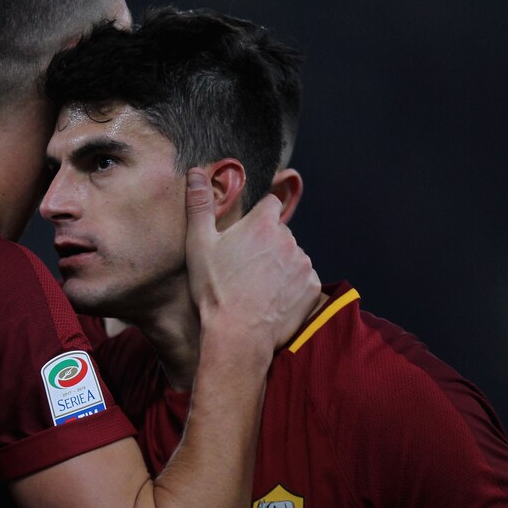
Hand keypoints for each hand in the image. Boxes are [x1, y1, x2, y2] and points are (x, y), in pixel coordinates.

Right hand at [184, 169, 319, 350]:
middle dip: (267, 244)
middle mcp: (289, 239)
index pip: (270, 204)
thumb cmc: (214, 290)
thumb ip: (200, 205)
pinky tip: (271, 299)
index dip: (258, 217)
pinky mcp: (312, 287)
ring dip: (280, 265)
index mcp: (262, 224)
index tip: (246, 234)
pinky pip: (303, 279)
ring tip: (257, 287)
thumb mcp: (199, 245)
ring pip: (292, 256)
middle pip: (281, 233)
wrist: (238, 335)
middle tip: (245, 268)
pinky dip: (291, 286)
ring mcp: (304, 264)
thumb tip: (195, 172)